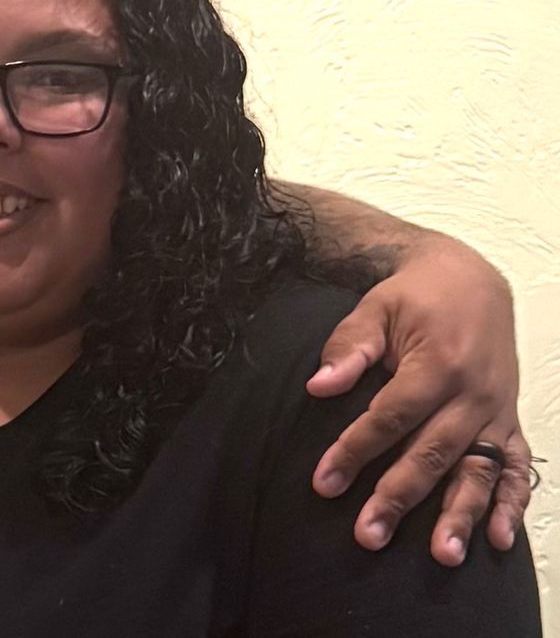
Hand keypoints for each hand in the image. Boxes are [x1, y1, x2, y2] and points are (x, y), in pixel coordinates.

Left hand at [306, 234, 530, 564]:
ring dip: (459, 515)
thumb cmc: (415, 296)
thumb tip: (320, 386)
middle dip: (398, 498)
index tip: (325, 483)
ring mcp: (494, 411)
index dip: (356, 451)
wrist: (470, 279)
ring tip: (441, 555)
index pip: (390, 417)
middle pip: (431, 453)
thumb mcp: (375, 308)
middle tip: (368, 536)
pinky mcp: (508, 421)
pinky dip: (510, 505)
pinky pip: (514, 468)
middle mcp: (472, 393)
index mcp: (437, 364)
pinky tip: (498, 540)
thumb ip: (349, 347)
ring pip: (476, 470)